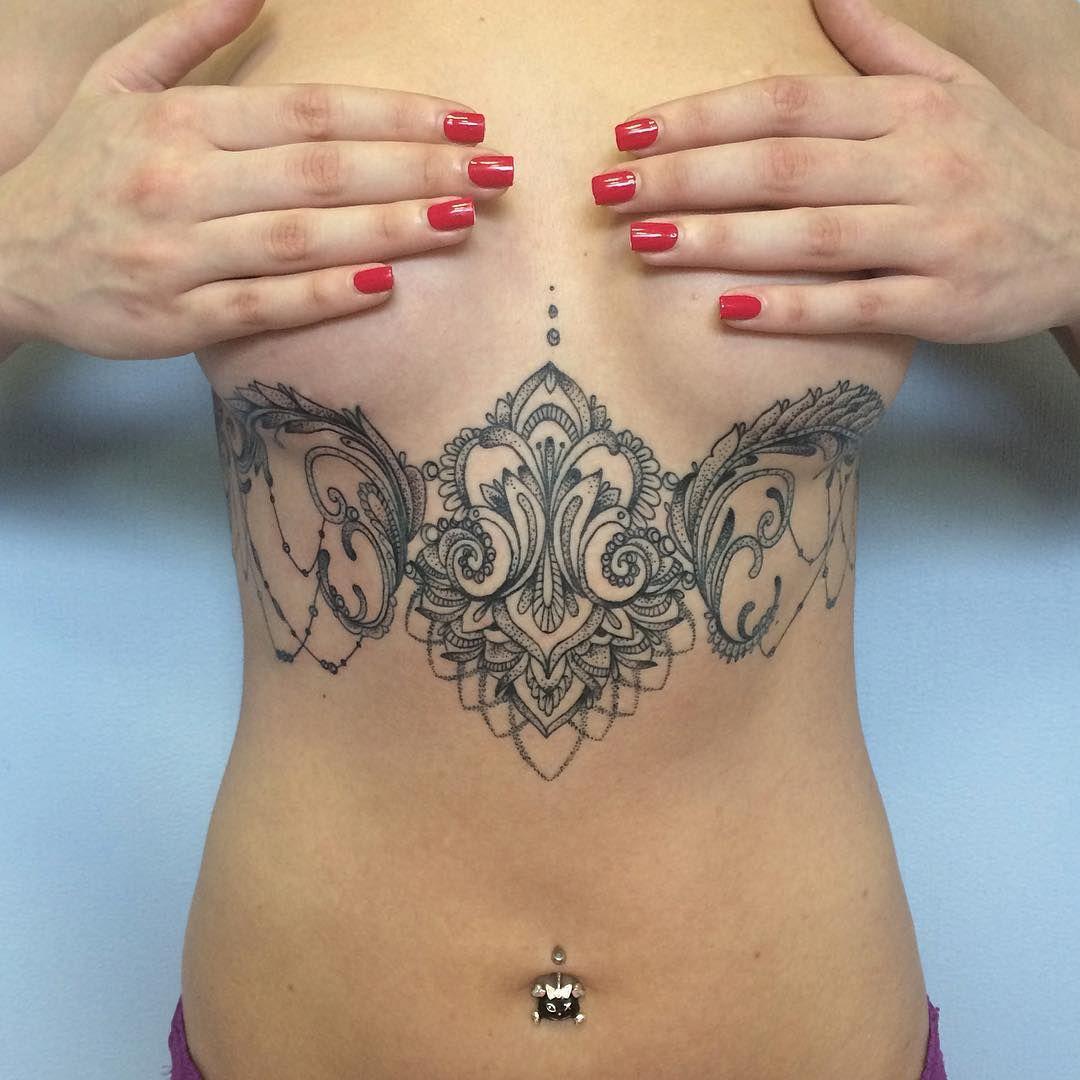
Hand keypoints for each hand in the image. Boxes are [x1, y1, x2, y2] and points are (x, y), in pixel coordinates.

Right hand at [0, 0, 510, 360]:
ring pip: (301, 237)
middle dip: (416, 167)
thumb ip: (185, 34)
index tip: (464, 119)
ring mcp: (179, 254)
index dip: (394, 113)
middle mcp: (182, 182)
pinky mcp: (175, 318)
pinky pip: (263, 306)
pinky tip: (383, 285)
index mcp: (180, 121)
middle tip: (493, 171)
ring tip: (462, 219)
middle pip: (322, 171)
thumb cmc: (77, 171)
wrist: (3, 256)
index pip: (309, 111)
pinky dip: (323, 294)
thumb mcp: (116, 86)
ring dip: (388, 228)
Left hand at [592, 0, 1079, 343]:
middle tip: (609, 193)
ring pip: (809, 234)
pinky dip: (791, 310)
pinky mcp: (941, 301)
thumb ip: (881, 43)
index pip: (786, 104)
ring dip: (720, 241)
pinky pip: (854, 304)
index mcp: (908, 109)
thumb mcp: (954, 87)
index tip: (631, 134)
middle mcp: (918, 164)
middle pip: (781, 165)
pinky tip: (728, 312)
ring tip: (643, 245)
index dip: (703, 117)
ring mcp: (931, 235)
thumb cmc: (1001, 161)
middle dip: (686, 177)